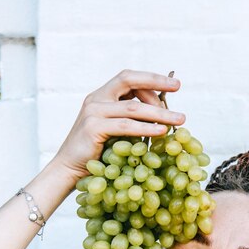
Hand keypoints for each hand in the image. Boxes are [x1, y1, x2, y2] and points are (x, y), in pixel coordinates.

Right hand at [53, 69, 185, 187]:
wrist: (70, 170)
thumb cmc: (96, 154)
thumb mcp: (116, 131)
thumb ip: (132, 120)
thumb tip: (164, 118)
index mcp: (102, 96)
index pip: (128, 79)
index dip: (151, 79)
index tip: (173, 85)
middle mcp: (96, 99)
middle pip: (129, 81)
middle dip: (156, 83)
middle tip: (178, 87)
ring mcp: (93, 112)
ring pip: (132, 107)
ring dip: (159, 112)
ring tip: (179, 119)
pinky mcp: (93, 128)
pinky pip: (126, 126)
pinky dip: (146, 128)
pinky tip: (162, 131)